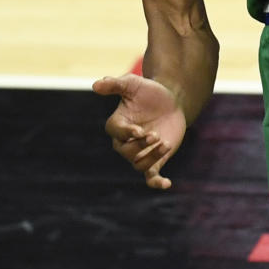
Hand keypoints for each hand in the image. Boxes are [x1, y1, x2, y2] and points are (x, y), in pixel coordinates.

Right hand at [93, 73, 186, 190]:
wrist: (171, 101)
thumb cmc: (149, 92)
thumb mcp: (133, 84)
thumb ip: (115, 84)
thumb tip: (96, 84)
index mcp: (117, 125)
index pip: (116, 133)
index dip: (127, 133)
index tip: (139, 130)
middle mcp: (125, 142)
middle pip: (126, 152)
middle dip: (141, 146)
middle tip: (155, 135)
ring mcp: (140, 152)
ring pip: (139, 164)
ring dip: (152, 157)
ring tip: (166, 143)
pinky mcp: (154, 159)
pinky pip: (151, 177)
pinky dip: (157, 182)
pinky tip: (167, 184)